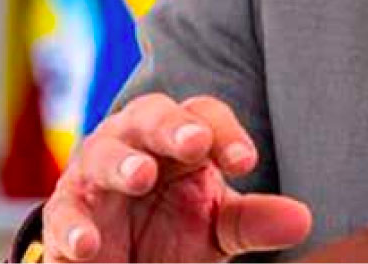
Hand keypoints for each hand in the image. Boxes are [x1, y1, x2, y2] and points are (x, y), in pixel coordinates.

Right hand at [42, 94, 312, 261]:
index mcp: (178, 138)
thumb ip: (253, 221)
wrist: (119, 261)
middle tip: (194, 142)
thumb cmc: (171, 227)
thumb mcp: (217, 228)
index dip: (225, 133)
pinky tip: (89, 243)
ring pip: (104, 153)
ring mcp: (95, 175)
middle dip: (172, 127)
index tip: (245, 162)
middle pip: (152, 117)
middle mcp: (134, 142)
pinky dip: (74, 227)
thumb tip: (302, 219)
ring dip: (122, 163)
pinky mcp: (66, 214)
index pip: (203, 117)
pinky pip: (65, 213)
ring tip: (140, 176)